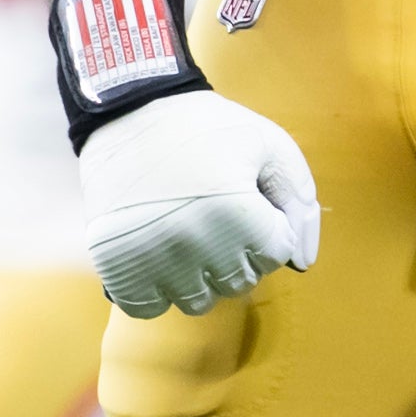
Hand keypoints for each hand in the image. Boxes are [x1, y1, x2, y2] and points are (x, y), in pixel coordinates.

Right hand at [78, 89, 319, 316]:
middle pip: (239, 282)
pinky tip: (155, 252)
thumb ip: (300, 201)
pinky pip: (148, 306)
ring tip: (184, 232)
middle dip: (236, 251)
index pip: (276, 255)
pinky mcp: (114, 265)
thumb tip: (301, 263)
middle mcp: (194, 245)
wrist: (127, 109)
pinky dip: (154, 288)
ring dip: (197, 274)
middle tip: (213, 212)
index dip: (265, 224)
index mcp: (237, 214)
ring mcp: (150, 259)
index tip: (242, 197)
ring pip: (197, 300)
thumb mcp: (268, 143)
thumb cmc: (204, 126)